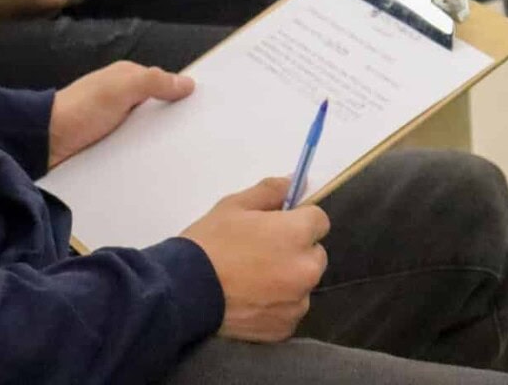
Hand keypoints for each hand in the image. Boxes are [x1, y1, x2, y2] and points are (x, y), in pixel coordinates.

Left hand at [48, 62, 194, 168]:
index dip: (185, 96)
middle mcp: (124, 100)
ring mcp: (118, 126)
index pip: (165, 84)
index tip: (212, 112)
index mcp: (127, 79)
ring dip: (163, 145)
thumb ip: (151, 81)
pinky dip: (148, 158)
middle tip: (208, 146)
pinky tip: (164, 173)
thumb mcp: (118, 88)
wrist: (46, 143)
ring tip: (192, 165)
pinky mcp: (112, 149)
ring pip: (150, 134)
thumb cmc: (81, 109)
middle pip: (160, 111)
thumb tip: (188, 83)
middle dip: (178, 125)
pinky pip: (137, 152)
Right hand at [182, 177, 329, 342]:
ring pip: (303, 282)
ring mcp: (298, 302)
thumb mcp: (234, 205)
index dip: (299, 218)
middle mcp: (306, 269)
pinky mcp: (287, 327)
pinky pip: (290, 308)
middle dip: (296, 249)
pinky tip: (251, 297)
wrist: (188, 289)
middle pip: (314, 253)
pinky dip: (277, 303)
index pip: (319, 220)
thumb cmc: (211, 241)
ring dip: (288, 277)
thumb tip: (292, 182)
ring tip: (253, 277)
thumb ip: (269, 191)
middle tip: (262, 249)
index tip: (278, 223)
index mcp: (296, 234)